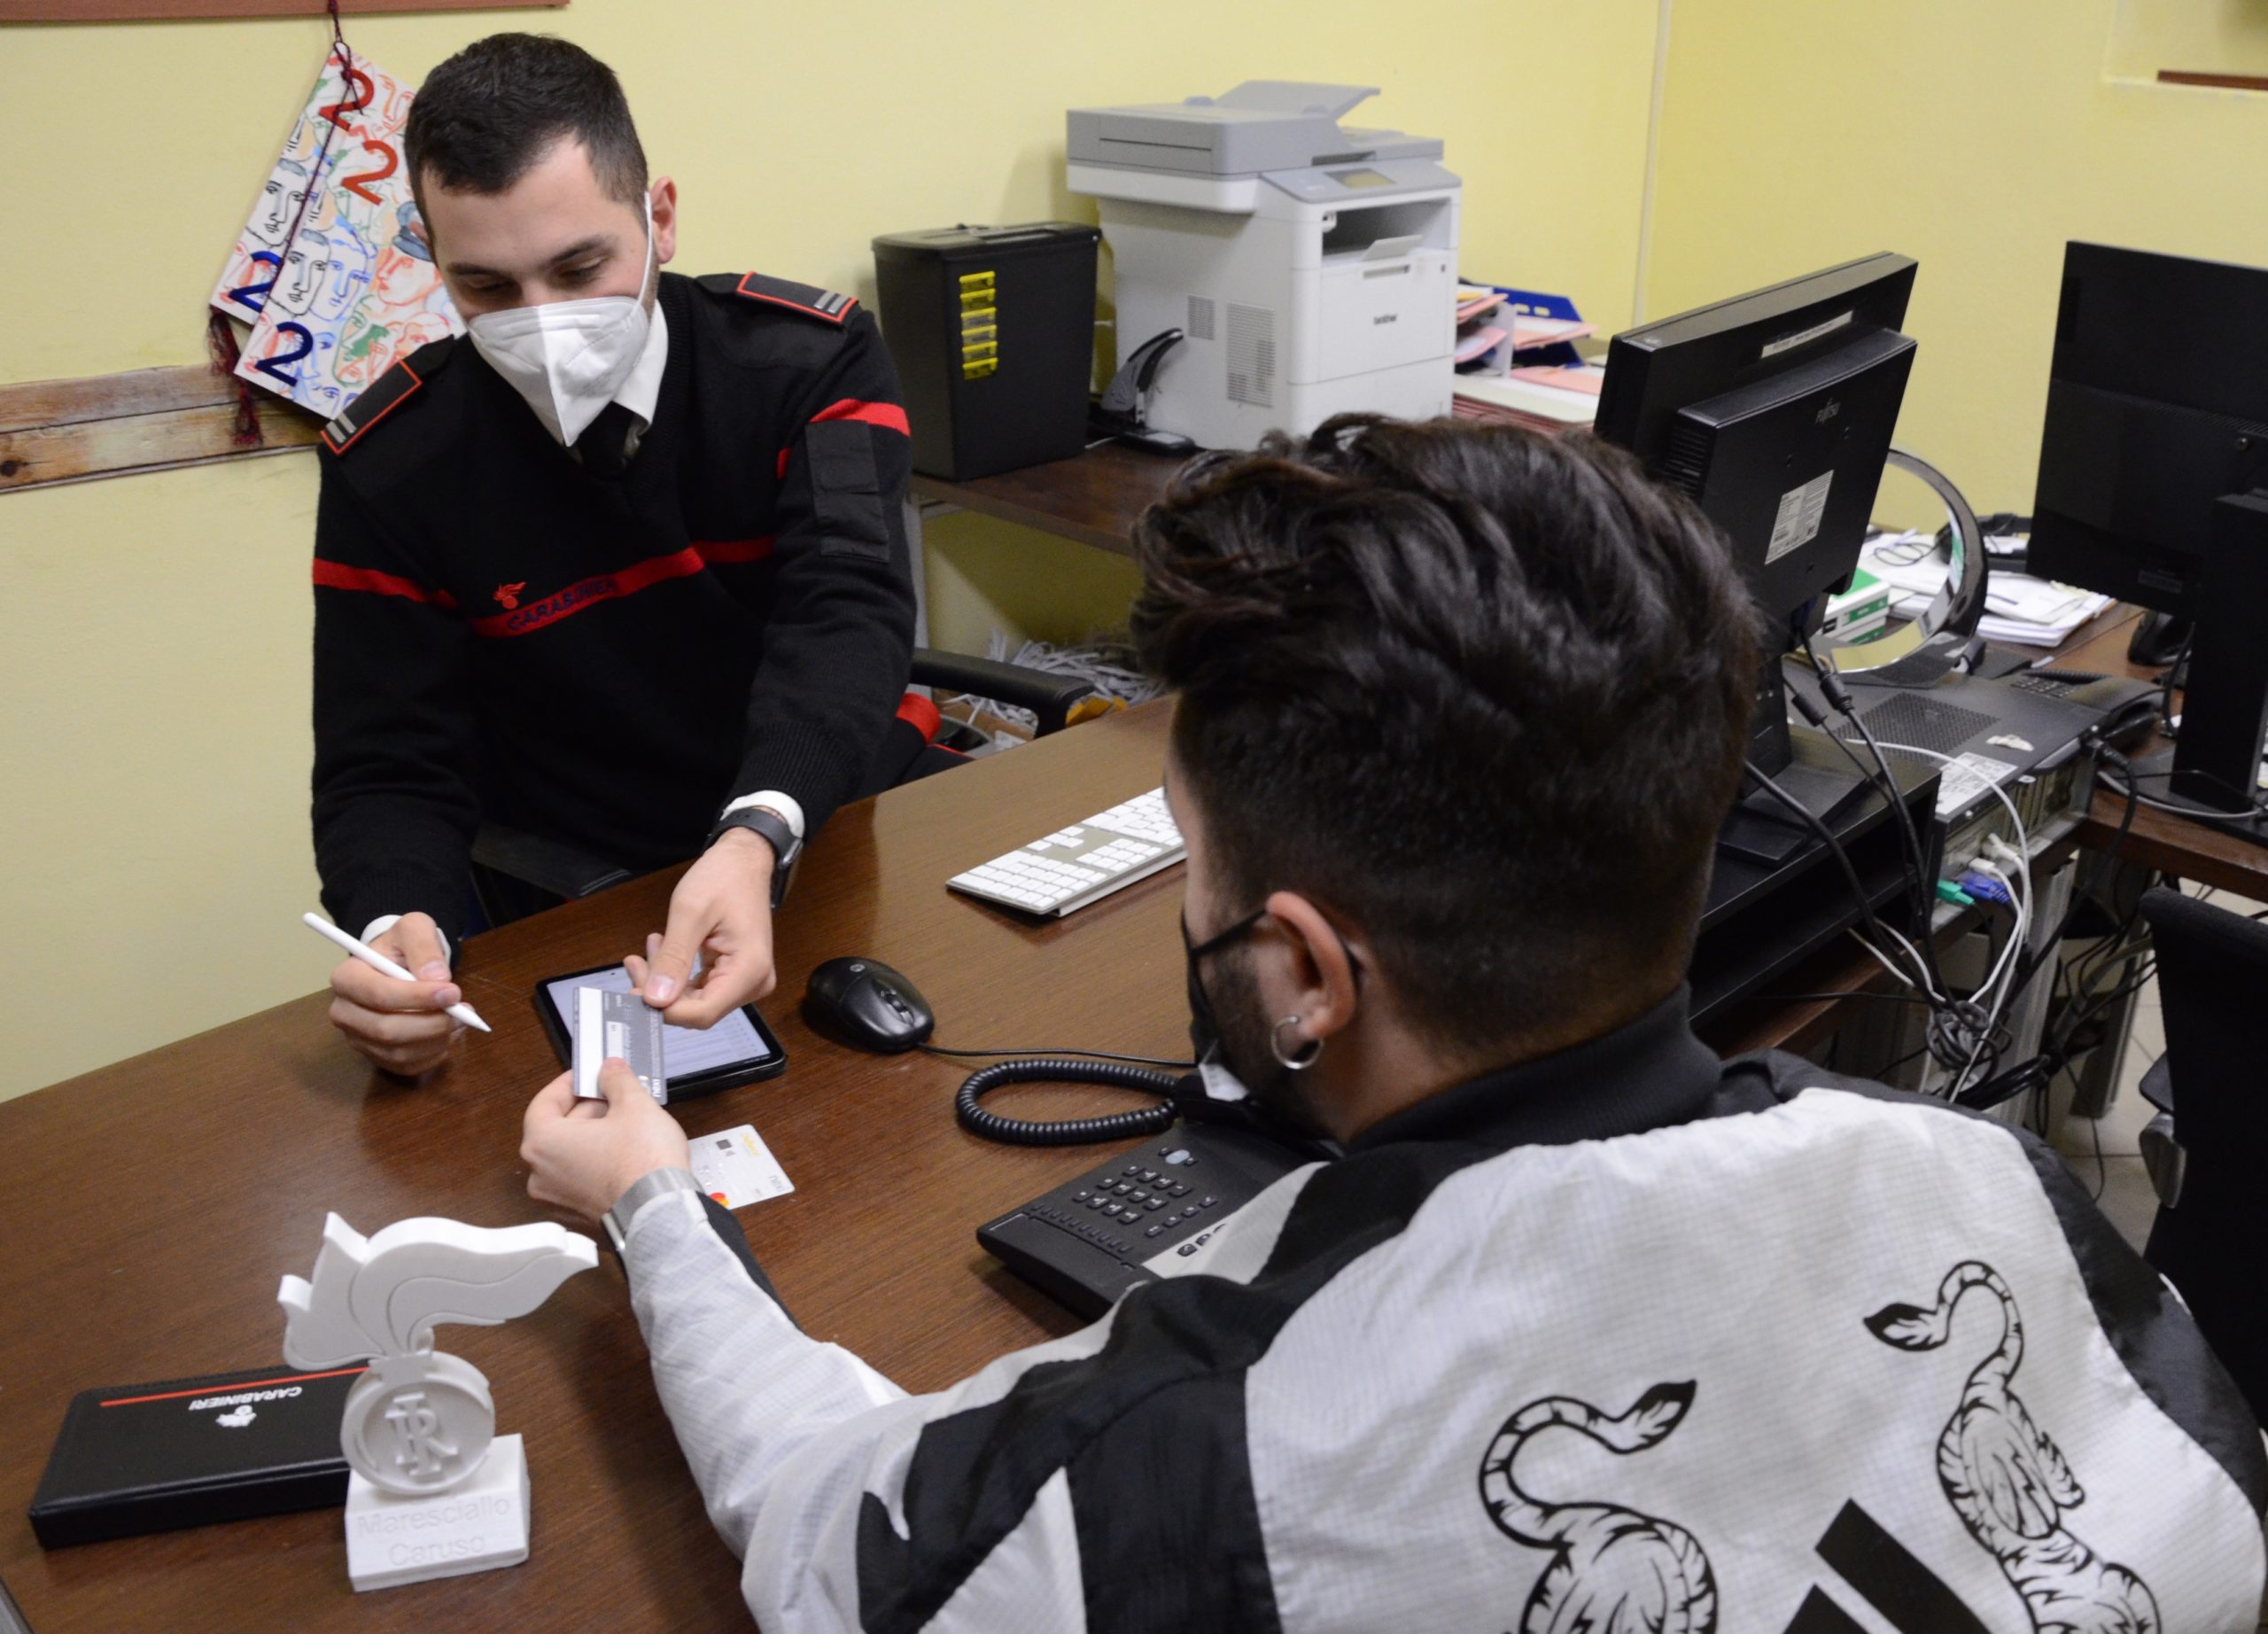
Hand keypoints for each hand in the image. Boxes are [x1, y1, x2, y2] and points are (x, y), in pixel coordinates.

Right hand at [328, 911, 458, 1076]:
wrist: (397, 964)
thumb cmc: (402, 946)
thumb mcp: (414, 929)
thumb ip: (423, 946)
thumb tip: (436, 977)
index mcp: (347, 978)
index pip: (378, 995)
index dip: (417, 997)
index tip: (453, 992)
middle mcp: (344, 1012)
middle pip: (386, 1030)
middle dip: (431, 1023)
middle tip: (462, 1010)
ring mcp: (359, 1038)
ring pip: (399, 1053)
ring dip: (437, 1039)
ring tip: (461, 1018)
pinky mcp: (377, 1056)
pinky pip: (407, 1066)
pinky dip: (434, 1054)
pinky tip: (448, 1033)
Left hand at [520, 1060, 691, 1224]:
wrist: (661, 1211)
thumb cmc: (642, 1163)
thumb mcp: (634, 1105)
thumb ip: (617, 1080)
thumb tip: (610, 1071)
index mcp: (542, 1143)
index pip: (545, 1101)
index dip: (570, 1083)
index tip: (588, 1074)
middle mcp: (541, 1174)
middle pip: (557, 1128)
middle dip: (587, 1108)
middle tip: (615, 1095)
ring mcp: (558, 1197)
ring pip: (570, 1153)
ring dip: (594, 1135)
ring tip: (626, 1122)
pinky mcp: (579, 1212)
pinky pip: (581, 1176)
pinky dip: (597, 1160)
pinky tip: (625, 1151)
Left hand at [627, 827, 776, 1026]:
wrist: (744, 861)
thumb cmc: (724, 878)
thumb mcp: (690, 914)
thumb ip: (673, 959)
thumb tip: (654, 999)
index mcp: (749, 970)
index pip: (702, 1013)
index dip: (665, 1009)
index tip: (635, 991)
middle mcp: (753, 983)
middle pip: (697, 1009)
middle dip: (661, 992)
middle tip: (636, 963)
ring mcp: (746, 981)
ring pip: (695, 1000)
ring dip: (666, 981)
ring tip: (648, 949)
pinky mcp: (736, 975)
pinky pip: (701, 987)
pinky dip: (677, 975)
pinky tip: (662, 951)